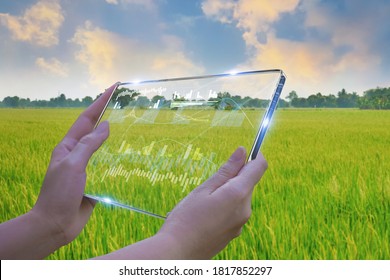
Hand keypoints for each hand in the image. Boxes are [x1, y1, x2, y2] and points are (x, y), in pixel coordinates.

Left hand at [30, 83, 116, 246]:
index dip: (100, 101)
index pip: (87, 118)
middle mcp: (78, 154)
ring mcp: (88, 168)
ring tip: (134, 126)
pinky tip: (131, 156)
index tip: (114, 87)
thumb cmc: (59, 194)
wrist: (56, 224)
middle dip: (110, 115)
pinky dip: (120, 159)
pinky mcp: (96, 181)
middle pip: (97, 130)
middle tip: (127, 103)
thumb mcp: (72, 165)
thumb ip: (89, 145)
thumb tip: (105, 126)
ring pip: (105, 148)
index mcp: (68, 146)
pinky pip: (110, 166)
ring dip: (117, 137)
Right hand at [97, 147, 266, 259]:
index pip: (258, 167)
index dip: (255, 155)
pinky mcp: (235, 232)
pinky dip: (226, 206)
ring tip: (204, 202)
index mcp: (238, 194)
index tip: (245, 151)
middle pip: (248, 183)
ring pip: (240, 197)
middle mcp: (245, 209)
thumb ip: (227, 170)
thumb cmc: (186, 218)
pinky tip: (206, 214)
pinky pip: (236, 211)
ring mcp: (241, 223)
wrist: (178, 252)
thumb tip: (243, 151)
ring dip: (229, 192)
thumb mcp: (204, 189)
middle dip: (235, 176)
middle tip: (210, 183)